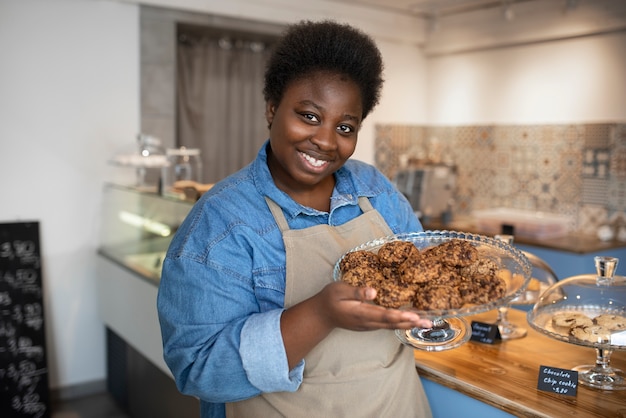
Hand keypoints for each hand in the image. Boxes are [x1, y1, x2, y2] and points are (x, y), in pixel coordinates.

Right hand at [315, 281, 431, 330]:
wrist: (322, 315)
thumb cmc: (330, 299)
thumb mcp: (340, 290)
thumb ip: (356, 291)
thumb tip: (373, 291)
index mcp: (361, 313)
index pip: (384, 315)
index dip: (400, 316)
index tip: (415, 316)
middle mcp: (368, 322)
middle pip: (392, 324)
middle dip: (411, 323)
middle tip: (429, 322)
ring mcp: (369, 325)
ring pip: (392, 326)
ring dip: (409, 324)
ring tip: (425, 323)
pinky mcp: (370, 324)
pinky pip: (388, 325)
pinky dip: (401, 323)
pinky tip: (410, 320)